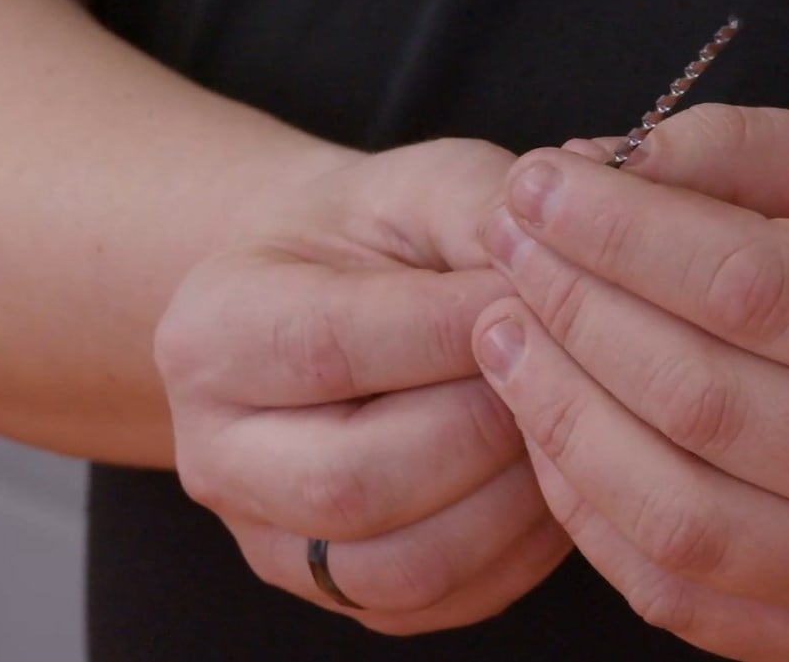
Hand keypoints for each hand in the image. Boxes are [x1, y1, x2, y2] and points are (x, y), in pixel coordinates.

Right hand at [155, 139, 571, 634]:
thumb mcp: (422, 185)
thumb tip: (554, 269)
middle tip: (572, 369)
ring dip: (515, 500)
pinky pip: (445, 602)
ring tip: (574, 425)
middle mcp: (217, 454)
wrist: (338, 300)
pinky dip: (524, 550)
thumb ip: (478, 208)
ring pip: (403, 565)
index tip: (540, 294)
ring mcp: (274, 540)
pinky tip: (562, 477)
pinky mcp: (344, 594)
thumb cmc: (383, 237)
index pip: (333, 346)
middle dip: (489, 425)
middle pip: (357, 481)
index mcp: (213, 331)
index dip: (455, 328)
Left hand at [471, 105, 788, 659]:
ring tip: (504, 332)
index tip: (538, 185)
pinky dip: (590, 510)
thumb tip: (608, 166)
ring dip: (557, 416)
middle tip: (509, 246)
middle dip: (571, 310)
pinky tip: (553, 427)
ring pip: (674, 513)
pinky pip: (677, 590)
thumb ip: (759, 151)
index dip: (617, 233)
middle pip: (698, 398)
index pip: (746, 285)